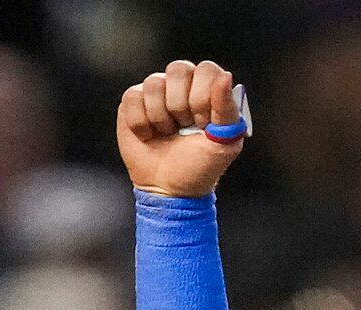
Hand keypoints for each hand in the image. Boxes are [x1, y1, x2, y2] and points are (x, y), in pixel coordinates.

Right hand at [115, 60, 247, 198]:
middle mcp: (182, 84)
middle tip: (184, 127)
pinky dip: (140, 123)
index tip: (202, 123)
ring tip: (167, 133)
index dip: (202, 97)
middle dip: (180, 105)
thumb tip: (225, 76)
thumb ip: (227, 108)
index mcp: (208, 88)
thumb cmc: (200, 166)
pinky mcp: (133, 102)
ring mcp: (156, 92)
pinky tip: (148, 135)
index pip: (206, 70)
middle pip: (178, 69)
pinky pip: (133, 97)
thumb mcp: (224, 142)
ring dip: (160, 116)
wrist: (169, 189)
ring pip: (154, 83)